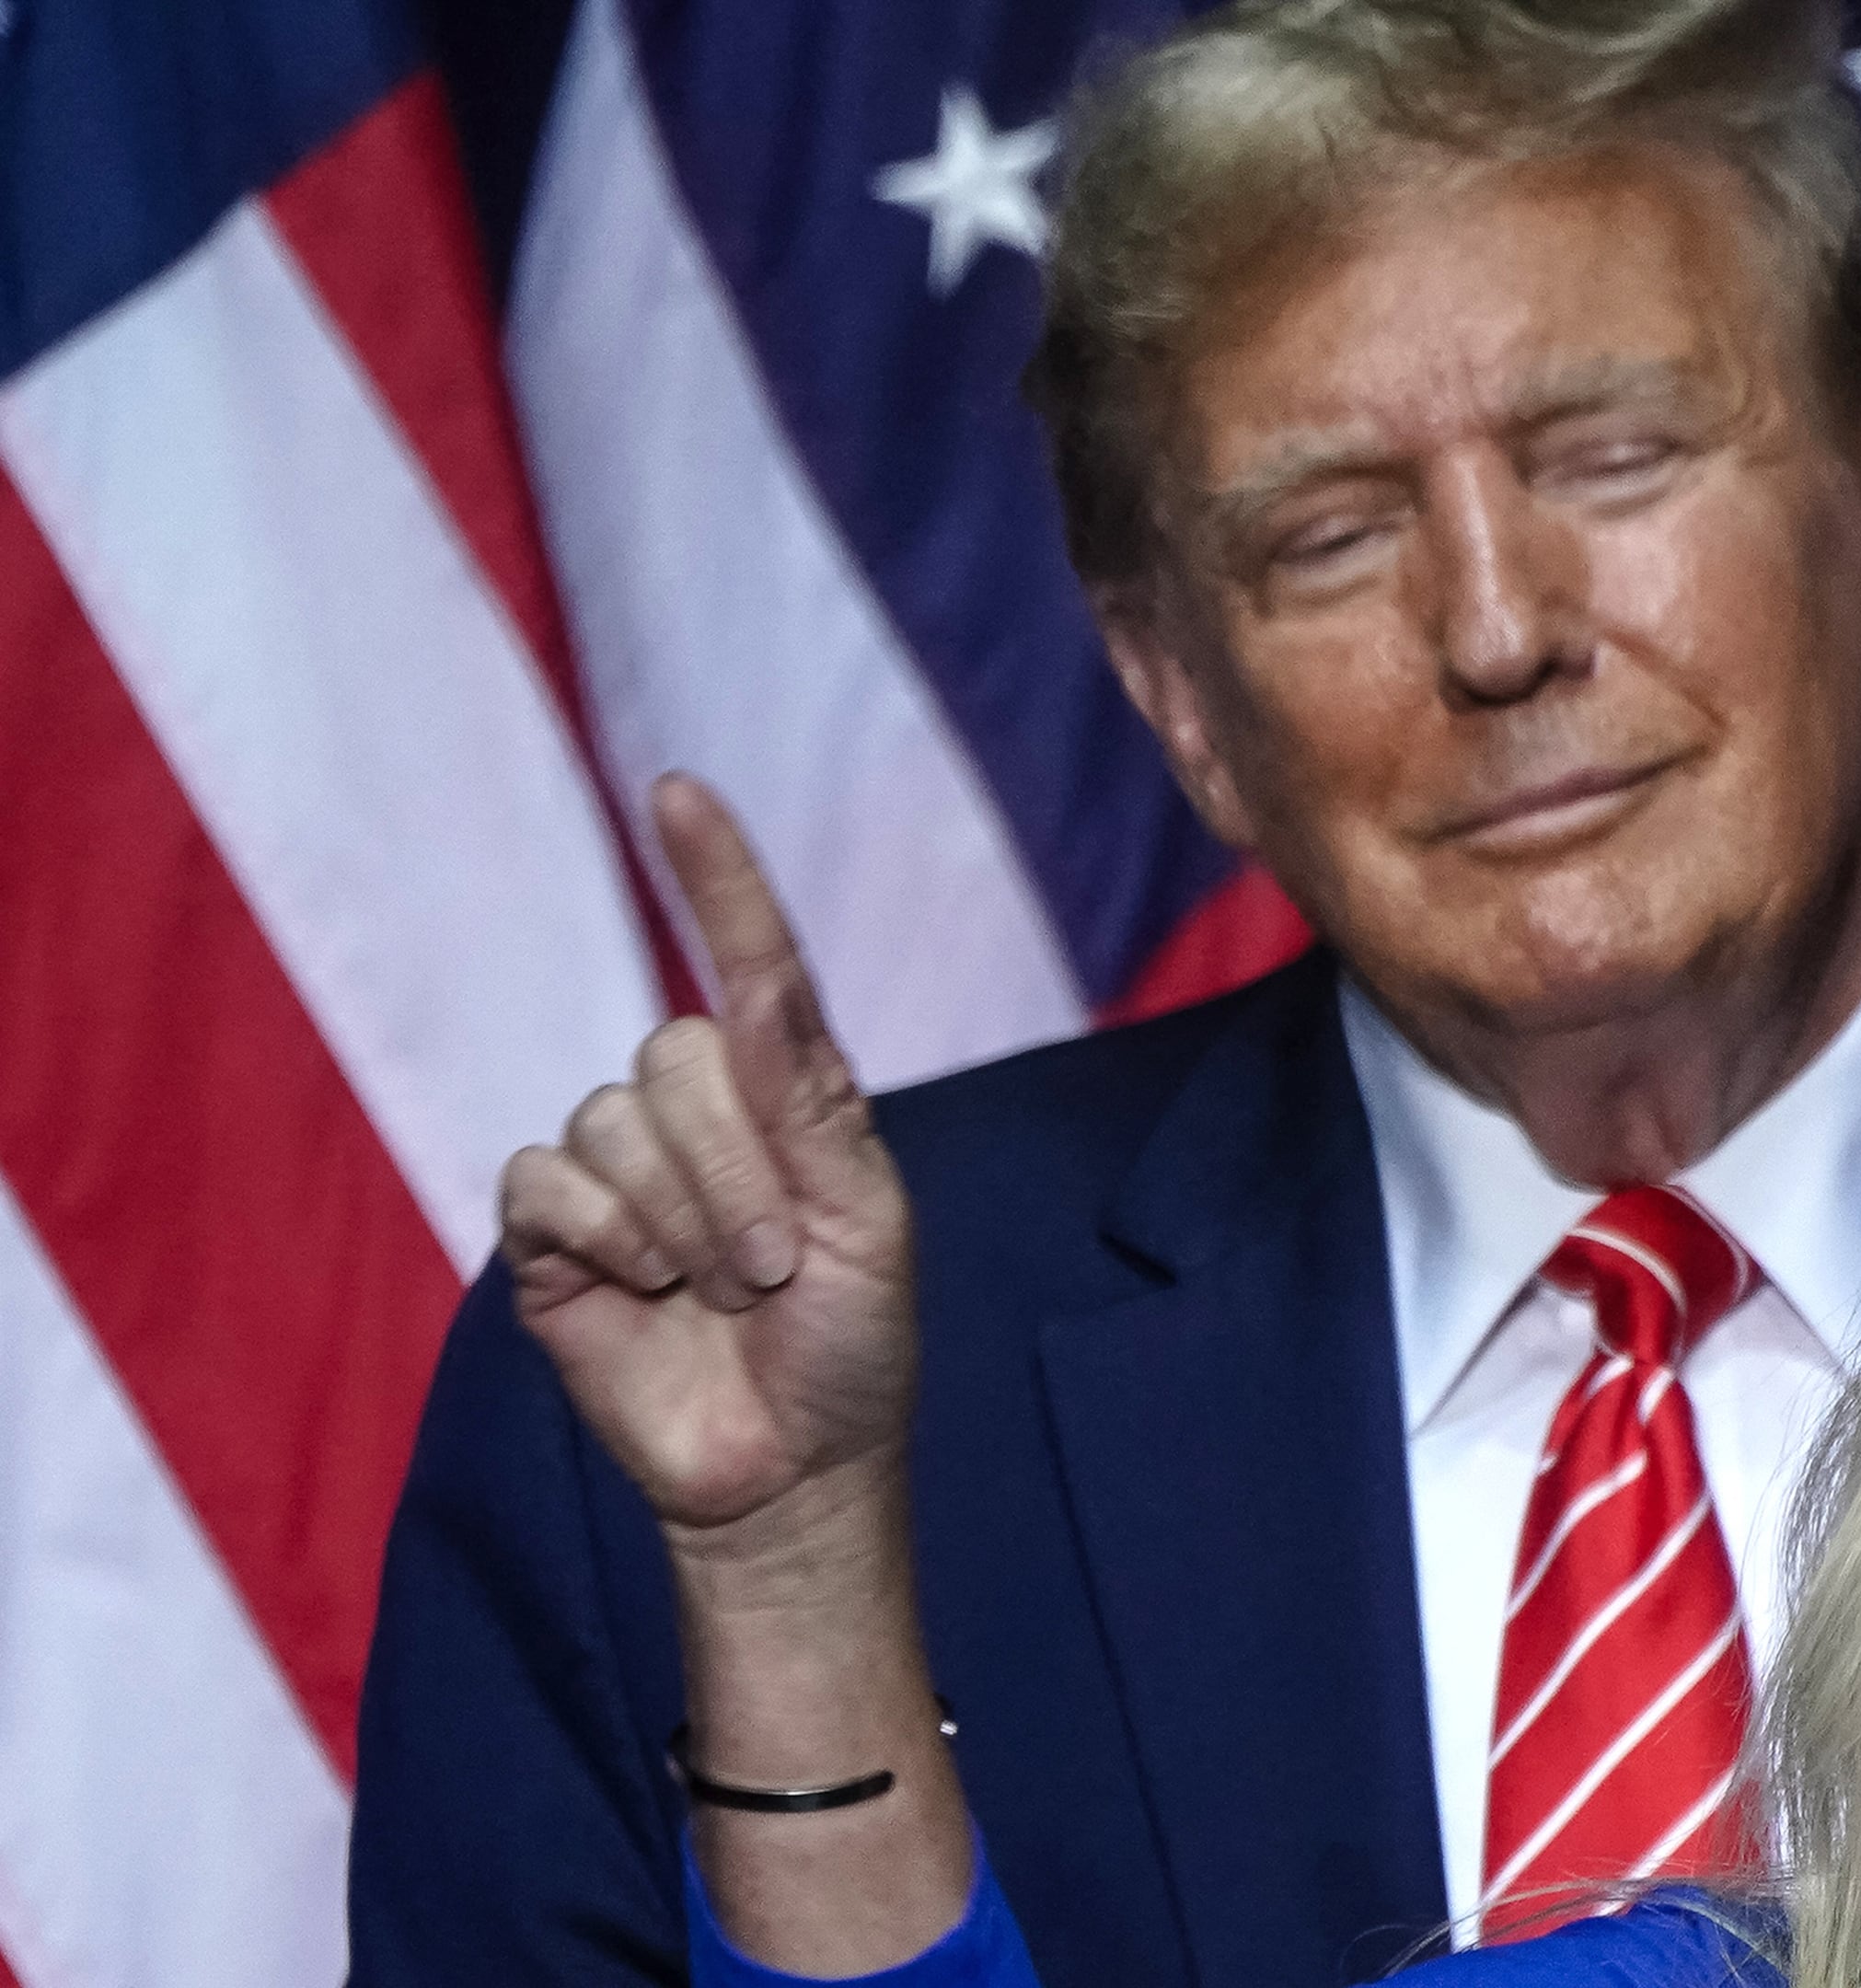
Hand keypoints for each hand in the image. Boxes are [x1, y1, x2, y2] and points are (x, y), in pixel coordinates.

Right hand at [500, 776, 916, 1549]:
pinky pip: (546, 1181)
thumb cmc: (849, 1342)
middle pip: (673, 1057)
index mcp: (785, 1092)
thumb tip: (755, 981)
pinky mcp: (549, 1232)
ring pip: (611, 1123)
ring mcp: (617, 1167)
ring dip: (679, 1222)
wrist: (790, 1466)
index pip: (748, 962)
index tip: (681, 791)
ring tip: (720, 1292)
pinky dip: (605, 1241)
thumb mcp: (865, 1215)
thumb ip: (807, 1096)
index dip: (716, 877)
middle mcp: (695, 1111)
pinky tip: (642, 1293)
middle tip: (774, 1267)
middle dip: (733, 1173)